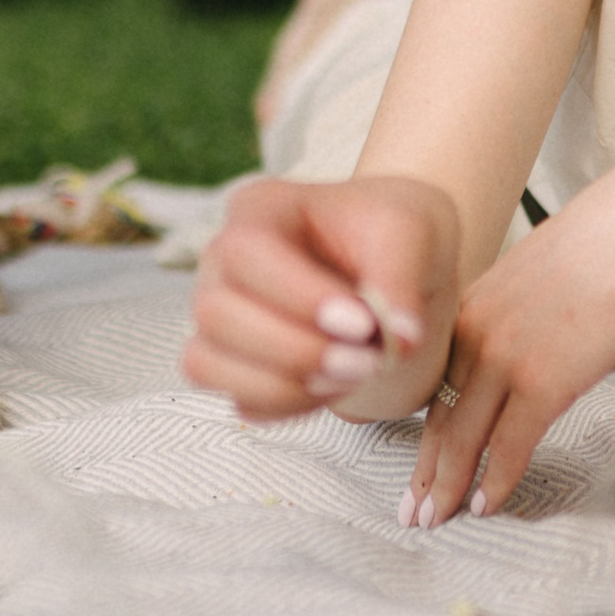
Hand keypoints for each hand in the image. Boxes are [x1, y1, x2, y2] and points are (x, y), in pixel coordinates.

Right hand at [182, 173, 458, 421]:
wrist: (392, 256)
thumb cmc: (389, 231)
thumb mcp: (407, 233)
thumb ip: (399, 281)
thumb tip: (400, 343)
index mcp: (259, 209)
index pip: (246, 252)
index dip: (298, 297)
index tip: (363, 324)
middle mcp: (222, 262)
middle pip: (215, 312)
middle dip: (294, 349)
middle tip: (367, 360)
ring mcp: (220, 316)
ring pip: (207, 364)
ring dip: (284, 385)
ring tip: (354, 375)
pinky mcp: (235, 364)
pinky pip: (241, 401)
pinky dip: (290, 406)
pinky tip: (337, 385)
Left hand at [402, 164, 614, 526]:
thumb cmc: (612, 244)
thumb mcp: (545, 270)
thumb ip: (524, 308)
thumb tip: (535, 336)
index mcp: (475, 303)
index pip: (436, 379)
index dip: (425, 425)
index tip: (419, 456)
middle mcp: (477, 331)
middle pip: (438, 413)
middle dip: (424, 467)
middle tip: (412, 506)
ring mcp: (504, 359)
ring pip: (461, 437)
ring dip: (447, 484)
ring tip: (437, 518)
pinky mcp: (541, 382)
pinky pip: (509, 445)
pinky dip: (496, 480)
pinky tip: (487, 505)